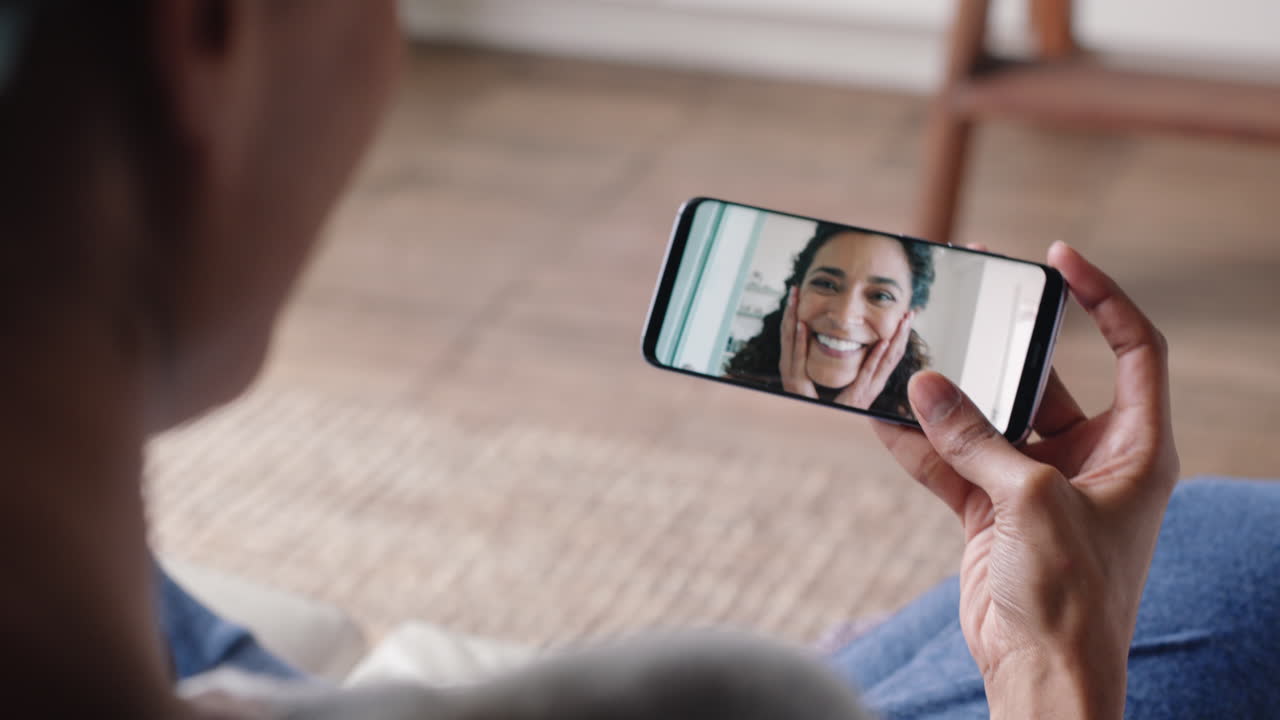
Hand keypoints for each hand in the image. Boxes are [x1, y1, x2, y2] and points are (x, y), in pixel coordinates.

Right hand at [779, 287, 817, 397]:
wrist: (816, 425)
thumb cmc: (821, 406)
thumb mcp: (822, 379)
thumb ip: (823, 363)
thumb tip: (827, 343)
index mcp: (794, 364)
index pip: (793, 333)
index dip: (794, 313)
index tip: (797, 294)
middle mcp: (789, 367)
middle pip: (788, 332)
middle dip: (791, 310)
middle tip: (794, 288)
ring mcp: (790, 374)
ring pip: (790, 340)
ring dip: (792, 318)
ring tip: (794, 300)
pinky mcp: (795, 383)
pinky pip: (798, 358)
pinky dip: (799, 341)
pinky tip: (801, 326)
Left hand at [833, 310, 914, 409]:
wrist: (822, 430)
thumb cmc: (830, 407)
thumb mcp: (843, 384)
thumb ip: (850, 370)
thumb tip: (853, 348)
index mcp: (872, 381)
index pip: (891, 355)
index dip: (900, 336)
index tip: (906, 318)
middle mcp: (874, 385)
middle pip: (894, 355)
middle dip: (904, 333)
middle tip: (912, 312)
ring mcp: (868, 391)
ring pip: (887, 360)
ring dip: (897, 339)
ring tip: (905, 321)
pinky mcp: (857, 396)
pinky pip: (868, 372)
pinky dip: (877, 356)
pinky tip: (885, 342)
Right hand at [873, 242, 1178, 719]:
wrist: (1043, 671)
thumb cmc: (1076, 594)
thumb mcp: (1032, 499)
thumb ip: (977, 438)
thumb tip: (924, 386)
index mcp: (1134, 447)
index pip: (1133, 348)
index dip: (1103, 298)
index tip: (1059, 259)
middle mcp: (1089, 458)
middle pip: (1046, 377)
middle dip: (1003, 340)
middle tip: (966, 292)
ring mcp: (1035, 483)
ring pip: (987, 419)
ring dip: (947, 396)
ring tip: (906, 352)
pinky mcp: (991, 511)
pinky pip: (950, 462)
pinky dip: (916, 444)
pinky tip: (879, 417)